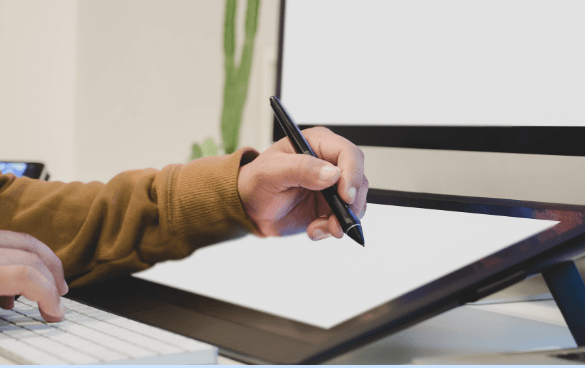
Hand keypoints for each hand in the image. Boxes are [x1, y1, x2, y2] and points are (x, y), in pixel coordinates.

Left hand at [0, 230, 67, 320]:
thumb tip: (20, 310)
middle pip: (32, 254)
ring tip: (46, 285)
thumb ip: (1, 301)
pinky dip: (20, 257)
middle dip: (53, 276)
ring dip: (42, 262)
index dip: (48, 294)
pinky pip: (6, 242)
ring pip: (23, 240)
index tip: (55, 312)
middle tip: (61, 296)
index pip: (26, 275)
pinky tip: (13, 283)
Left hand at [238, 127, 367, 239]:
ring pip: (355, 202)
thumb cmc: (256, 181)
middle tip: (337, 221)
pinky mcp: (330, 207)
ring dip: (341, 220)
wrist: (250, 208)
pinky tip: (314, 230)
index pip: (348, 153)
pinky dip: (332, 229)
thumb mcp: (271, 171)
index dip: (352, 173)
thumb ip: (301, 168)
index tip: (345, 196)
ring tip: (318, 228)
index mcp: (317, 144)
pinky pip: (343, 219)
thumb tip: (331, 174)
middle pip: (358, 179)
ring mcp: (332, 187)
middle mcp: (330, 163)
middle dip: (352, 203)